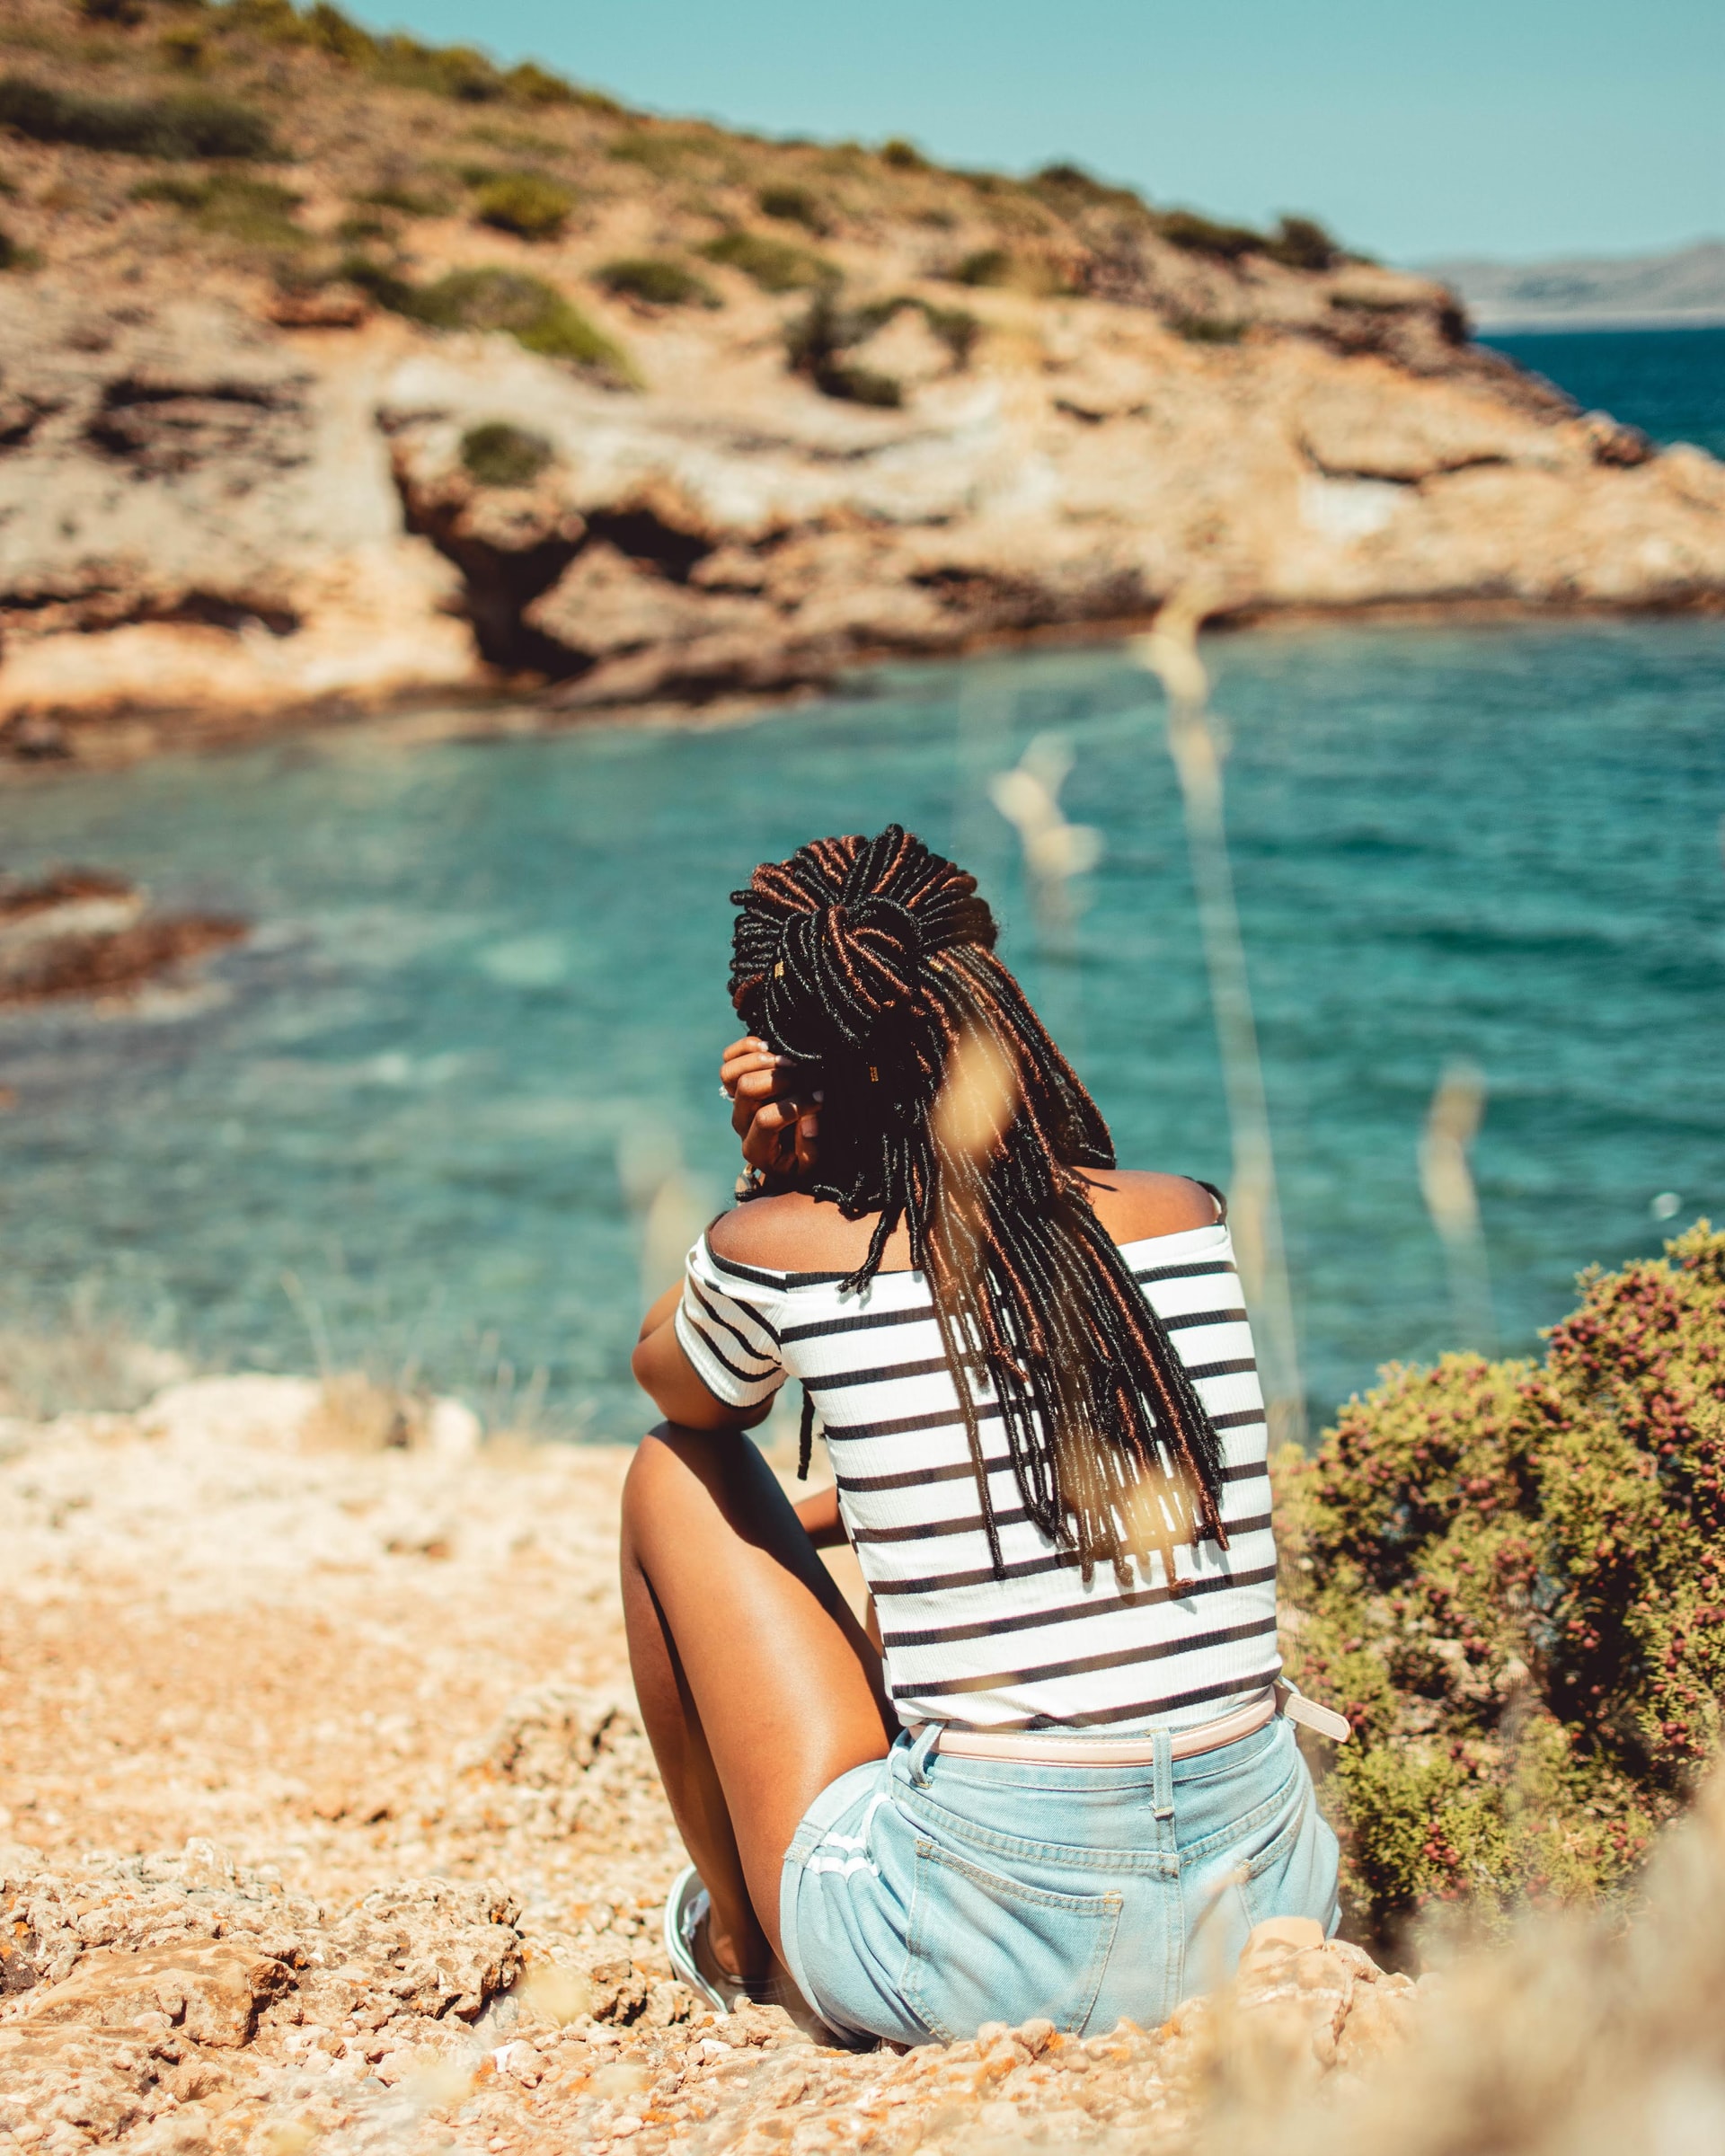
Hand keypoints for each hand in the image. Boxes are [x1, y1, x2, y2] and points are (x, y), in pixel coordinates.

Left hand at [720, 1035, 820, 1181]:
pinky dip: (746, 1047)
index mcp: (756, 1147)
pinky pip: (729, 1059)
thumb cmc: (798, 1160)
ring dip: (760, 1060)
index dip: (795, 1105)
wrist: (782, 1157)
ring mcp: (736, 1102)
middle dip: (778, 1078)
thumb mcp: (809, 1164)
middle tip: (802, 1075)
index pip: (767, 1119)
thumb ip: (810, 1145)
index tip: (819, 1098)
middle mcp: (741, 1122)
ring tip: (787, 1061)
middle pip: (746, 1088)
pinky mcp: (737, 1085)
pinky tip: (769, 1047)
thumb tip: (809, 1115)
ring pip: (730, 1073)